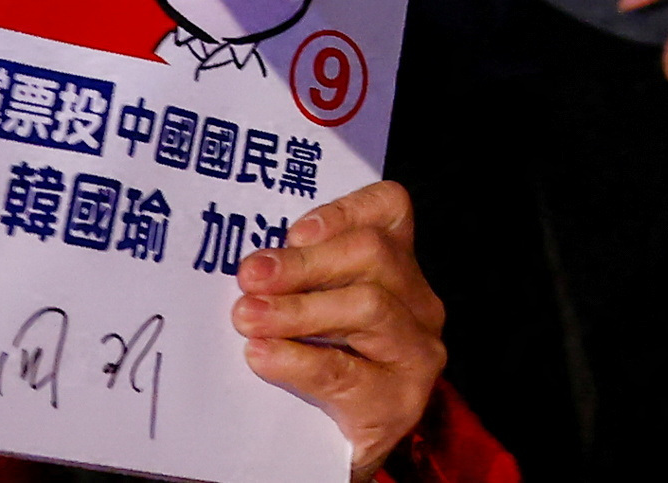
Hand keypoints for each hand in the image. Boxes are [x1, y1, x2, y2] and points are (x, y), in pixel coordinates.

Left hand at [229, 180, 446, 474]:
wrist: (328, 456)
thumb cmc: (317, 372)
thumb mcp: (315, 315)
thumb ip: (297, 282)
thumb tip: (252, 267)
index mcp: (399, 269)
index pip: (389, 210)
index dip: (343, 211)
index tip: (292, 232)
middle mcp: (419, 304)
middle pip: (374, 255)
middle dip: (306, 263)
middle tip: (251, 276)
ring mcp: (416, 354)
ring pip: (367, 306)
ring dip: (299, 309)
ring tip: (248, 317)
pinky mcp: (398, 403)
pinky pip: (345, 372)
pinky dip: (297, 360)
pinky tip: (262, 355)